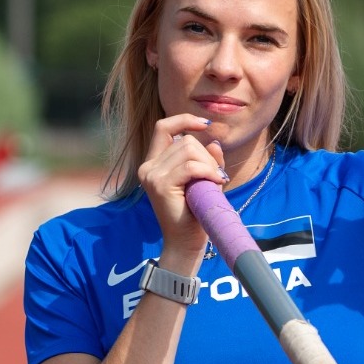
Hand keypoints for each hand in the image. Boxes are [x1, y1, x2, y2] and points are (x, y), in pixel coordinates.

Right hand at [138, 114, 227, 255]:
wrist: (186, 243)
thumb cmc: (195, 214)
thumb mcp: (204, 181)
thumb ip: (207, 161)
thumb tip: (214, 142)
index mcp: (153, 163)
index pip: (163, 127)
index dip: (184, 120)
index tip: (206, 124)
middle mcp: (147, 167)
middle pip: (184, 141)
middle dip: (207, 156)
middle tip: (216, 177)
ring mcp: (151, 175)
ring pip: (189, 150)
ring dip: (209, 165)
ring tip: (214, 182)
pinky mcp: (160, 185)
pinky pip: (190, 166)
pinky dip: (208, 171)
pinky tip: (216, 182)